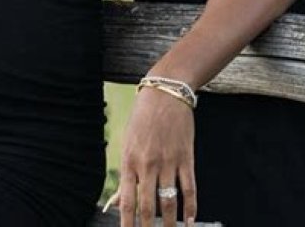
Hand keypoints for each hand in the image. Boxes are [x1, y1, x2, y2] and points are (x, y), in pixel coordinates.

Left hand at [116, 87, 196, 226]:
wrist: (166, 91)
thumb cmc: (142, 117)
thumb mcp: (127, 143)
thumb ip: (125, 176)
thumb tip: (114, 204)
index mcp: (130, 161)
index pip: (127, 202)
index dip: (128, 225)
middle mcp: (148, 165)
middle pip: (148, 207)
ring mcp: (169, 162)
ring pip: (169, 202)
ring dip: (170, 224)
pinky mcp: (186, 157)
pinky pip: (189, 188)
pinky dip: (190, 208)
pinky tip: (189, 221)